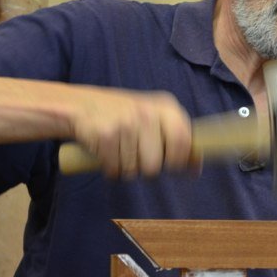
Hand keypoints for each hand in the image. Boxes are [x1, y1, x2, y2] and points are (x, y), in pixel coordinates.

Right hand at [70, 88, 192, 179]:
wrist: (80, 105)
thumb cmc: (123, 116)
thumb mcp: (154, 119)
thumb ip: (177, 139)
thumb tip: (196, 167)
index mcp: (166, 106)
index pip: (183, 141)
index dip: (177, 160)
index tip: (168, 165)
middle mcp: (147, 112)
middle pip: (157, 164)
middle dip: (146, 169)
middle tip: (136, 156)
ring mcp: (126, 123)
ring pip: (135, 170)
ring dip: (126, 168)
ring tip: (120, 151)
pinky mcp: (106, 135)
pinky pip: (115, 169)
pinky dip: (110, 168)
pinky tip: (106, 153)